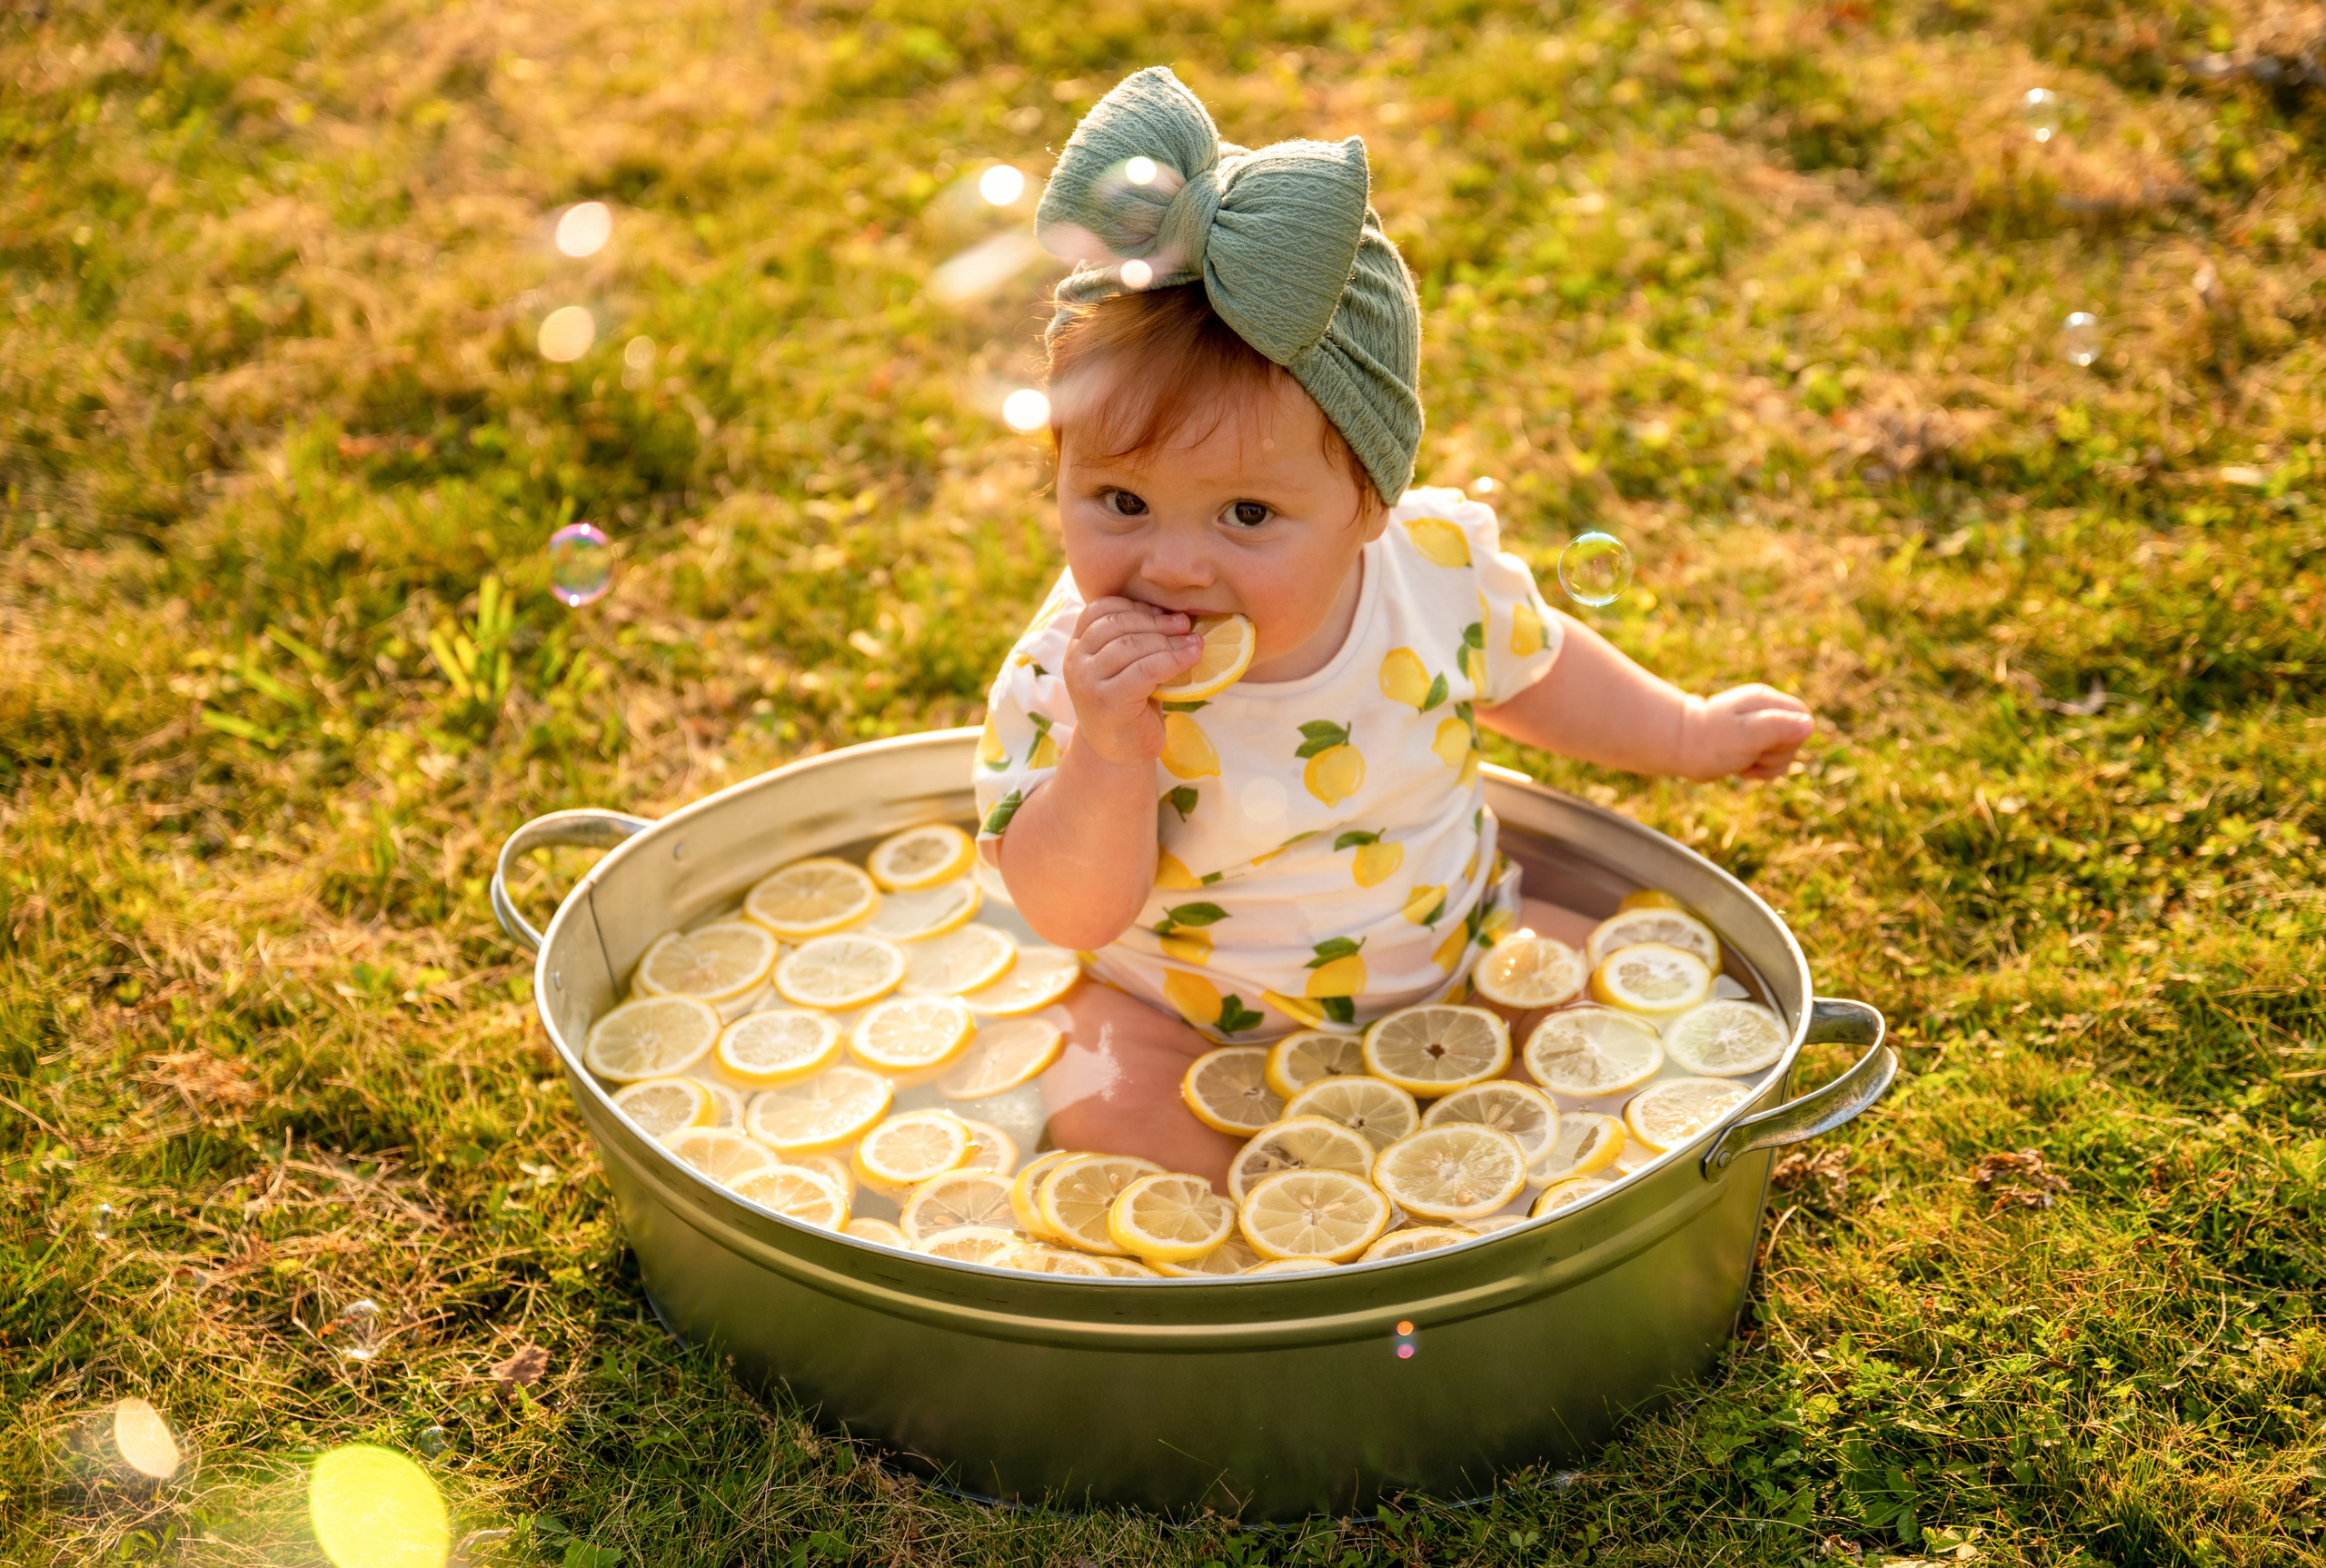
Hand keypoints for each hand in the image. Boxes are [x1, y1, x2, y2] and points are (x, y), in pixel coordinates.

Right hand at [1061, 597, 1203, 766]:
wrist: (1118, 754)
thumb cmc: (1128, 706)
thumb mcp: (1124, 668)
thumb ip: (1133, 641)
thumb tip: (1173, 613)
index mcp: (1077, 647)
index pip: (1099, 610)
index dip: (1133, 606)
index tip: (1162, 612)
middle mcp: (1075, 661)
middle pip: (1118, 624)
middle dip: (1157, 621)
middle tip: (1185, 624)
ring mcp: (1088, 681)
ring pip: (1133, 646)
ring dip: (1170, 640)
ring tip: (1195, 642)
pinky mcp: (1108, 701)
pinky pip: (1145, 670)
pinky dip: (1174, 660)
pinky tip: (1193, 658)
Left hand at [1678, 685, 1815, 780]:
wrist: (1679, 748)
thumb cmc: (1710, 741)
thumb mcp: (1745, 735)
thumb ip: (1777, 728)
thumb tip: (1808, 725)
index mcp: (1766, 701)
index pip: (1803, 717)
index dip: (1791, 738)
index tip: (1764, 746)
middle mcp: (1765, 710)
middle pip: (1795, 738)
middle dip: (1775, 755)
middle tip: (1747, 754)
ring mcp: (1759, 726)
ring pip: (1784, 753)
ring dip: (1766, 765)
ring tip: (1741, 761)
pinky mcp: (1753, 742)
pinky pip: (1771, 761)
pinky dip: (1759, 770)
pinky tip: (1741, 768)